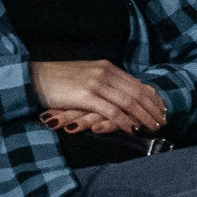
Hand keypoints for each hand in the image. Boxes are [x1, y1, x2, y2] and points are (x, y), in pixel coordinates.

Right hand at [33, 59, 166, 132]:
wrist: (34, 77)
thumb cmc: (58, 80)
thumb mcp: (86, 76)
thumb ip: (103, 82)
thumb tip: (119, 95)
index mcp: (107, 67)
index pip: (136, 83)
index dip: (151, 97)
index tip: (160, 108)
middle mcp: (105, 72)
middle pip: (136, 92)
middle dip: (152, 108)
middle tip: (162, 121)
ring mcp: (96, 83)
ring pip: (128, 101)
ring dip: (143, 116)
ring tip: (152, 127)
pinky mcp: (86, 96)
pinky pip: (112, 110)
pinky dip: (124, 121)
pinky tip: (132, 129)